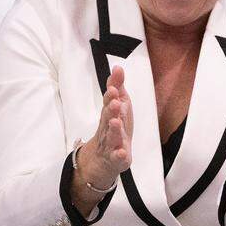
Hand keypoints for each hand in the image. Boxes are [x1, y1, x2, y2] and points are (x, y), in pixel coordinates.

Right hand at [78, 65, 132, 187]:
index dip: (111, 97)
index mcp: (109, 115)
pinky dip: (119, 155)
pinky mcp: (116, 159)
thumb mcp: (117, 106)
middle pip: (107, 119)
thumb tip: (118, 67)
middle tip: (115, 102)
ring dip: (114, 130)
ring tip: (116, 122)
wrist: (103, 159)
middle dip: (111, 110)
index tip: (113, 88)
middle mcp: (107, 128)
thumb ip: (117, 87)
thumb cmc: (113, 128)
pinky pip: (117, 158)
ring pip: (111, 137)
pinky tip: (122, 152)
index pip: (108, 104)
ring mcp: (110, 144)